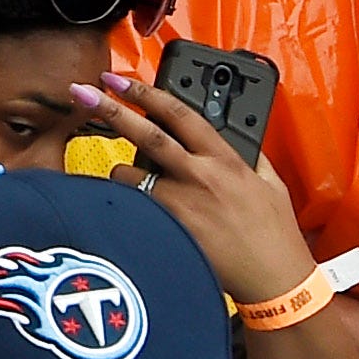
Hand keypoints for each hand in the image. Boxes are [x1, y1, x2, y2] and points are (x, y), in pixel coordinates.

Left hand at [66, 71, 326, 300]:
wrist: (274, 278)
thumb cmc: (274, 234)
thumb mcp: (271, 183)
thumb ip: (250, 156)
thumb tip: (238, 138)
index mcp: (225, 159)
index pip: (180, 113)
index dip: (146, 92)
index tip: (120, 79)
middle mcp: (200, 175)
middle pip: (146, 134)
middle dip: (111, 108)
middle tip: (83, 92)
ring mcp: (181, 203)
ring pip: (129, 174)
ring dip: (121, 172)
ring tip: (130, 180)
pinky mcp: (168, 229)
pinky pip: (132, 208)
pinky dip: (126, 204)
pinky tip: (130, 211)